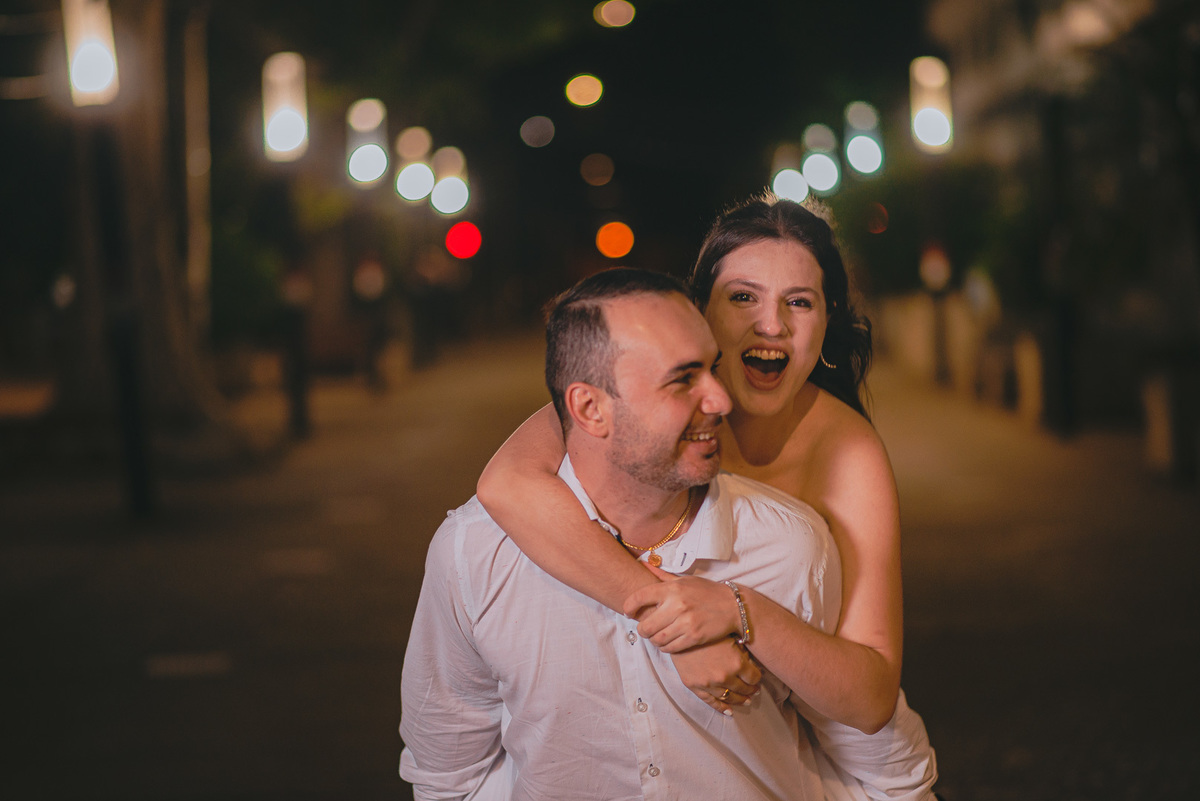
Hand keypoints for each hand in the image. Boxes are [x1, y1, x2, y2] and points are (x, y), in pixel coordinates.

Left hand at [623, 566, 739, 651]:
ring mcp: (686, 622)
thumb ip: (661, 575)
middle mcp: (677, 605)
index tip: (628, 612)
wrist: (733, 606)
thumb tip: (642, 563)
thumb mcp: (684, 579)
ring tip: (655, 635)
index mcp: (672, 589)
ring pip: (656, 639)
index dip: (628, 607)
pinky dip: (665, 647)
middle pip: (645, 626)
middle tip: (645, 628)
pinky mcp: (694, 637)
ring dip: (653, 640)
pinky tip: (667, 642)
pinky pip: (670, 648)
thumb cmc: (706, 592)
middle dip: (642, 629)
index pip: (639, 597)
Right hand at [670, 637, 760, 713]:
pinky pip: (711, 701)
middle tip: (754, 690)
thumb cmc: (706, 631)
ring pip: (729, 698)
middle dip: (751, 689)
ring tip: (746, 700)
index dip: (757, 678)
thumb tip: (751, 665)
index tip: (757, 678)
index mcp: (736, 662)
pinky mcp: (695, 686)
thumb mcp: (728, 637)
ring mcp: (709, 684)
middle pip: (744, 689)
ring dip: (740, 700)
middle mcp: (725, 676)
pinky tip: (729, 711)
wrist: (678, 632)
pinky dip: (721, 708)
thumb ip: (741, 652)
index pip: (754, 677)